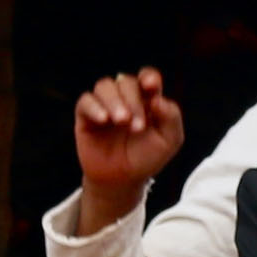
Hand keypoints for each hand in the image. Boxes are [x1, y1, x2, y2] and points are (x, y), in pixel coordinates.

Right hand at [71, 69, 184, 234]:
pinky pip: (85, 101)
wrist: (123, 180)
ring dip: (114, 101)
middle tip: (137, 126)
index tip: (151, 86)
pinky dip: (94, 107)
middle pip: (126, 82)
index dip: (148, 76)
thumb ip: (171, 117)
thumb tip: (158, 99)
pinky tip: (104, 119)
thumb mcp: (169, 140)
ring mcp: (105, 106)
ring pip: (104, 86)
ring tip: (121, 121)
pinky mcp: (86, 117)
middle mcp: (125, 98)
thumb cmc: (147, 157)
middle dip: (133, 101)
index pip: (147, 77)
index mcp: (148, 99)